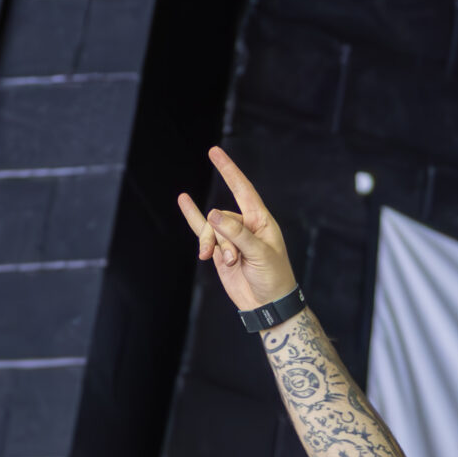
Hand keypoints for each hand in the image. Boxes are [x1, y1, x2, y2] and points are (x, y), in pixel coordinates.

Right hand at [175, 147, 299, 311]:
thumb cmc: (273, 278)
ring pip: (211, 230)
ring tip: (224, 263)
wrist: (266, 304)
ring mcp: (232, 238)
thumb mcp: (259, 255)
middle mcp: (246, 226)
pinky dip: (193, 218)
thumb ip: (236, 235)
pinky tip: (184, 199)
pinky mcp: (219, 250)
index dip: (229, 171)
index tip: (214, 151)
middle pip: (221, 218)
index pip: (244, 190)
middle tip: (231, 260)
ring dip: (214, 247)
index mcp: (262, 221)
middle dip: (222, 239)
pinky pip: (202, 230)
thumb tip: (212, 215)